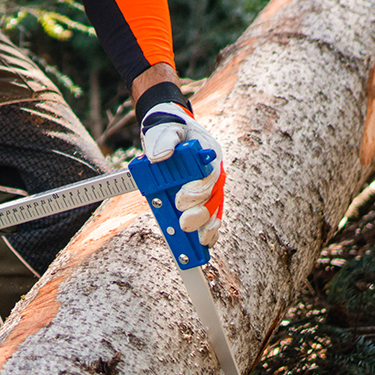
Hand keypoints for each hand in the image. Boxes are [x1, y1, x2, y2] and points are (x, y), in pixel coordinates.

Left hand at [135, 81, 225, 245]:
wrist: (169, 130)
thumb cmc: (168, 129)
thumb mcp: (163, 129)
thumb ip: (163, 140)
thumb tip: (160, 157)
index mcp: (208, 155)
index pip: (209, 176)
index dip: (196, 191)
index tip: (179, 200)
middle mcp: (213, 174)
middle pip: (213, 198)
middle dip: (199, 214)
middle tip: (184, 225)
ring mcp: (209, 188)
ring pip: (213, 211)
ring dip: (206, 228)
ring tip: (198, 243)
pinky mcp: (201, 199)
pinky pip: (211, 217)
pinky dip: (209, 231)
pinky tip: (203, 245)